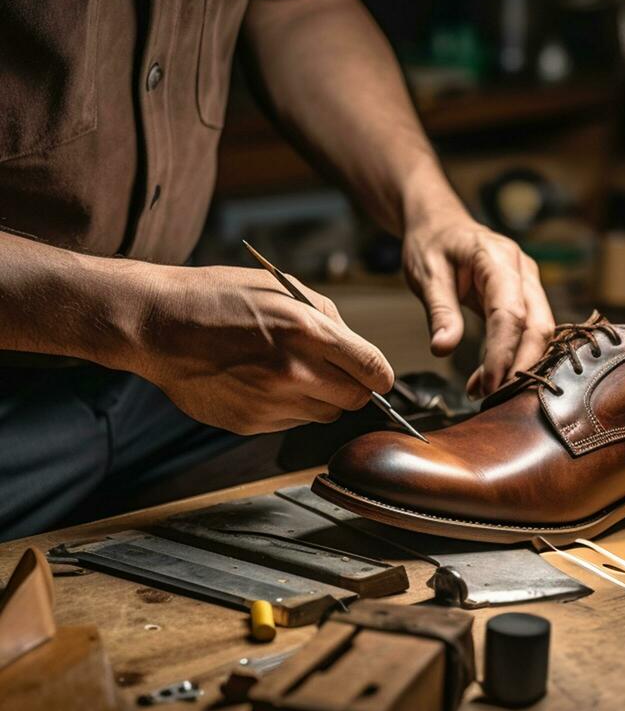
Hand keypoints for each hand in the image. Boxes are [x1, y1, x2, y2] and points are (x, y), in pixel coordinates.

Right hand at [126, 264, 395, 434]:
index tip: (378, 375)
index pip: (373, 370)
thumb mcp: (281, 288)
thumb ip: (328, 318)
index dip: (381, 375)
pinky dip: (288, 407)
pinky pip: (291, 422)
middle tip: (336, 373)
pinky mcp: (249, 422)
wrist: (157, 324)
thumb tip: (357, 348)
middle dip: (354, 388)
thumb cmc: (218, 298)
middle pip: (355, 400)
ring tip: (291, 372)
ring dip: (321, 398)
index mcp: (306, 331)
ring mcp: (269, 401)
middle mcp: (292, 372)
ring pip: (325, 415)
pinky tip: (262, 382)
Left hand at [402, 219, 555, 397]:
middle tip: (493, 397)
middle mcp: (523, 270)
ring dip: (520, 364)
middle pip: (538, 325)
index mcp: (497, 258)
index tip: (488, 385)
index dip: (502, 352)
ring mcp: (529, 282)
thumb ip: (440, 311)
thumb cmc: (432, 243)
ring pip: (542, 331)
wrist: (441, 223)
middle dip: (521, 365)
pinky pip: (533, 330)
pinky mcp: (527, 296)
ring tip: (487, 389)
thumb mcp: (426, 273)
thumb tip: (443, 349)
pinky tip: (493, 374)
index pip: (510, 313)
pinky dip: (518, 355)